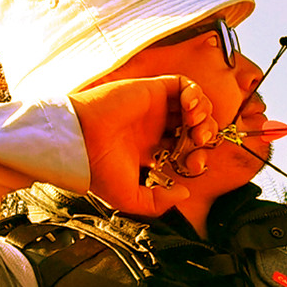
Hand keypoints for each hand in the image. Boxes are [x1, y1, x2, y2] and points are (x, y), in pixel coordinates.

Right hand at [70, 75, 217, 216]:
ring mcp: (154, 107)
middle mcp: (154, 127)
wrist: (80, 143)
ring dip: (204, 112)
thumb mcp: (129, 198)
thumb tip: (185, 193)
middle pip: (195, 125)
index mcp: (150, 149)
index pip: (186, 148)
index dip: (197, 156)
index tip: (192, 165)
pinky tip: (188, 107)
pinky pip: (183, 84)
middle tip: (199, 141)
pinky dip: (195, 93)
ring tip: (194, 124)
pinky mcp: (151, 89)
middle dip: (206, 133)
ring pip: (194, 103)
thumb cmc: (98, 170)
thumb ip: (158, 202)